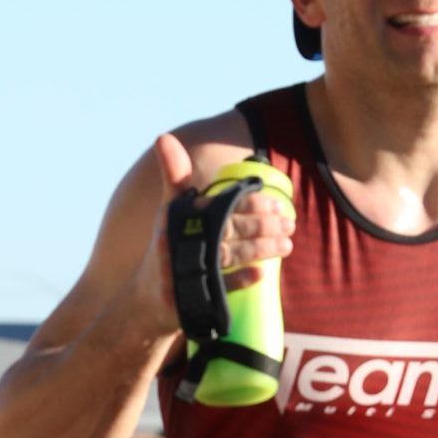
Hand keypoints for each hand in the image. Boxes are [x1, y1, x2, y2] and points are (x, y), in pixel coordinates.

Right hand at [134, 134, 296, 331]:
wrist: (147, 299)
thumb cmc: (168, 246)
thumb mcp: (169, 211)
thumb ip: (175, 176)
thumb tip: (164, 137)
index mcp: (176, 216)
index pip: (219, 204)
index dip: (250, 203)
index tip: (277, 204)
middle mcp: (176, 240)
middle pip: (226, 229)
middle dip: (261, 226)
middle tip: (290, 224)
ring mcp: (180, 270)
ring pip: (227, 256)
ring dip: (259, 249)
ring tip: (286, 246)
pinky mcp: (185, 298)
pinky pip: (217, 289)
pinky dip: (240, 280)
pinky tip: (262, 275)